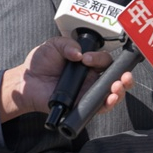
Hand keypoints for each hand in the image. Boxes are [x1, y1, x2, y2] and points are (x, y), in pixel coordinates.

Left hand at [0, 37, 132, 120]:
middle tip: (124, 77)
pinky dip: (107, 104)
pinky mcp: (82, 105)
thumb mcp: (53, 45)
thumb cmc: (40, 63)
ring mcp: (88, 92)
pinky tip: (110, 99)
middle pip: (115, 78)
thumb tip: (79, 53)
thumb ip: (67, 44)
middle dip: (125, 77)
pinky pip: (99, 107)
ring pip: (112, 93)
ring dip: (119, 91)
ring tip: (117, 88)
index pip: (104, 61)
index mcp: (88, 63)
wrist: (27, 82)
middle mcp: (91, 77)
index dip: (100, 59)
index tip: (87, 59)